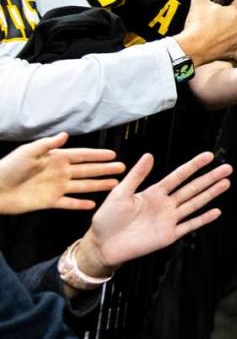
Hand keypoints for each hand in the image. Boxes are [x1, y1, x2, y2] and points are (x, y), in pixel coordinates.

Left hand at [0, 133, 124, 214]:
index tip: (113, 154)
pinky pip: (70, 203)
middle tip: (122, 168)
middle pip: (88, 170)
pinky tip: (93, 204)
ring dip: (99, 185)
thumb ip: (48, 144)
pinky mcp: (51, 202)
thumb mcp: (28, 151)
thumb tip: (66, 134)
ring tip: (115, 184)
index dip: (97, 155)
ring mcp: (57, 187)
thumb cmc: (9, 168)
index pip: (82, 155)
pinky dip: (81, 204)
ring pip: (83, 186)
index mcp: (56, 158)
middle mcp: (60, 172)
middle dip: (105, 169)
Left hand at [78, 152, 231, 274]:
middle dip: (210, 178)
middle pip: (192, 188)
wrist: (103, 245)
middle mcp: (165, 204)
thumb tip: (149, 155)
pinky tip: (216, 211)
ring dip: (211, 194)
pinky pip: (189, 225)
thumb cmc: (107, 218)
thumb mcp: (120, 193)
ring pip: (195, 204)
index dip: (194, 166)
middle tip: (227, 168)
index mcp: (154, 192)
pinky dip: (203, 219)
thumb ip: (137, 176)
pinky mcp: (168, 235)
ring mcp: (169, 219)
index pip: (179, 176)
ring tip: (226, 183)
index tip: (209, 156)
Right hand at [174, 0, 236, 65]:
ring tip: (217, 28)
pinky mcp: (231, 52)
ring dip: (231, 29)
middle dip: (235, 15)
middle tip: (221, 15)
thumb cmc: (198, 25)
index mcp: (236, 13)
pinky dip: (226, 43)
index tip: (224, 2)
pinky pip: (232, 45)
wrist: (192, 48)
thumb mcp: (198, 2)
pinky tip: (215, 41)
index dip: (231, 0)